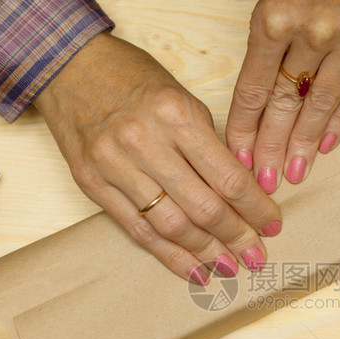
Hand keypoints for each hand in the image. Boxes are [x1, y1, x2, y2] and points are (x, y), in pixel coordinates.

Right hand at [34, 32, 281, 282]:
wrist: (67, 66)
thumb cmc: (131, 77)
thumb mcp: (181, 97)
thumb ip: (208, 144)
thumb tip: (240, 192)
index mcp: (176, 116)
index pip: (228, 177)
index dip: (255, 208)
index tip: (272, 224)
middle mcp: (146, 143)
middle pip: (203, 207)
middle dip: (236, 237)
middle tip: (256, 256)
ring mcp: (115, 167)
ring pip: (171, 226)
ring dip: (205, 253)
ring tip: (228, 268)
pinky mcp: (93, 185)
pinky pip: (138, 231)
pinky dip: (169, 255)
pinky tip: (192, 270)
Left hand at [226, 0, 339, 192]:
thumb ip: (265, 29)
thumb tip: (255, 87)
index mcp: (274, 16)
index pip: (254, 91)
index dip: (245, 130)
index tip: (238, 160)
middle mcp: (315, 32)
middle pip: (285, 105)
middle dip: (271, 149)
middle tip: (264, 184)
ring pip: (322, 104)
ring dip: (304, 144)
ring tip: (292, 175)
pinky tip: (326, 145)